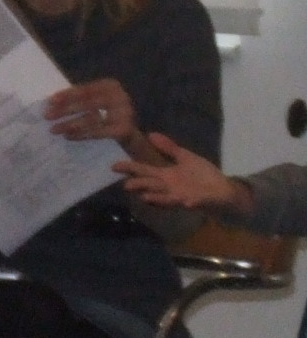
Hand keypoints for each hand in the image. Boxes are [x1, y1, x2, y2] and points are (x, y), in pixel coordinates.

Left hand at [46, 78, 135, 145]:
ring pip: (92, 118)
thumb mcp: (95, 101)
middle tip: (47, 116)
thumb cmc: (107, 113)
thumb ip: (79, 99)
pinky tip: (68, 136)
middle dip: (65, 110)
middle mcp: (120, 96)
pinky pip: (98, 132)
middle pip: (88, 103)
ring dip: (70, 124)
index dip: (67, 95)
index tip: (50, 101)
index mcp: (110, 85)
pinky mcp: (124, 129)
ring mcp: (124, 113)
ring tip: (54, 129)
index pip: (85, 90)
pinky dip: (81, 134)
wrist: (129, 133)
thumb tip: (51, 103)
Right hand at [117, 132, 250, 218]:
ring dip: (157, 198)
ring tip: (146, 197)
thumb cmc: (202, 175)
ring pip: (165, 198)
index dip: (130, 168)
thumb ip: (169, 148)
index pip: (144, 171)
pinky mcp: (198, 202)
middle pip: (150, 186)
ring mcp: (181, 196)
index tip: (114, 166)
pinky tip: (187, 201)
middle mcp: (169, 188)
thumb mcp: (185, 158)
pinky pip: (193, 202)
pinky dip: (190, 202)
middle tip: (127, 185)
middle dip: (140, 186)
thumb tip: (151, 134)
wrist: (223, 190)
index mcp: (166, 175)